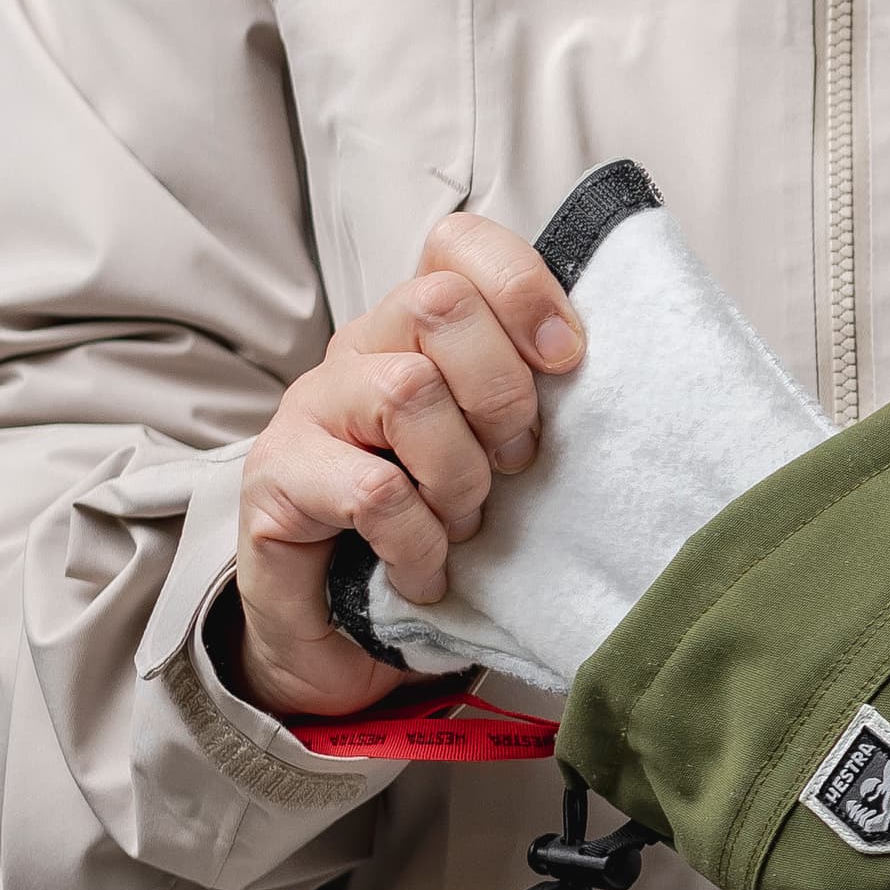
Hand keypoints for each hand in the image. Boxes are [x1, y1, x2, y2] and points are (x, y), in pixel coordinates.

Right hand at [229, 213, 586, 716]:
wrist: (335, 644)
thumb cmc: (431, 543)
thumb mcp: (495, 465)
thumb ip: (530, 407)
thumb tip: (613, 375)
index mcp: (414, 334)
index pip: (458, 246)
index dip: (522, 287)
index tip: (568, 361)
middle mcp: (357, 353)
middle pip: (438, 304)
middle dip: (501, 396)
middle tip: (513, 468)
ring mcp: (310, 410)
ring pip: (408, 392)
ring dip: (457, 479)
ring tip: (460, 530)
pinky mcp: (275, 477)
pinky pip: (375, 491)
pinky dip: (418, 544)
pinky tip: (422, 575)